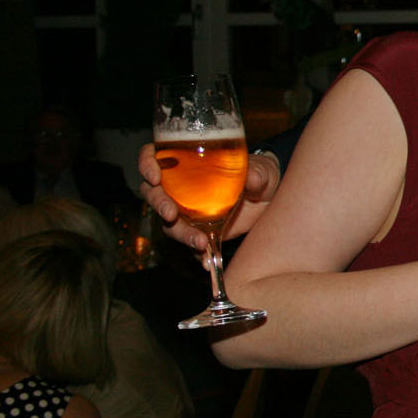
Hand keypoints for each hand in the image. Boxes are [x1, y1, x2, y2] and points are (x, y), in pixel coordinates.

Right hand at [138, 143, 281, 251]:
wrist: (270, 200)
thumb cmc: (260, 174)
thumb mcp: (262, 170)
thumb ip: (256, 173)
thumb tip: (252, 178)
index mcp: (188, 162)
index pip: (154, 156)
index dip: (147, 164)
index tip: (154, 176)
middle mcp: (181, 186)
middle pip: (153, 193)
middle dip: (159, 204)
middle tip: (171, 214)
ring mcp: (187, 211)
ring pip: (169, 223)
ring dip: (180, 233)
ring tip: (200, 242)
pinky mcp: (199, 231)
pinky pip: (190, 244)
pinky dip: (197, 254)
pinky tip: (207, 261)